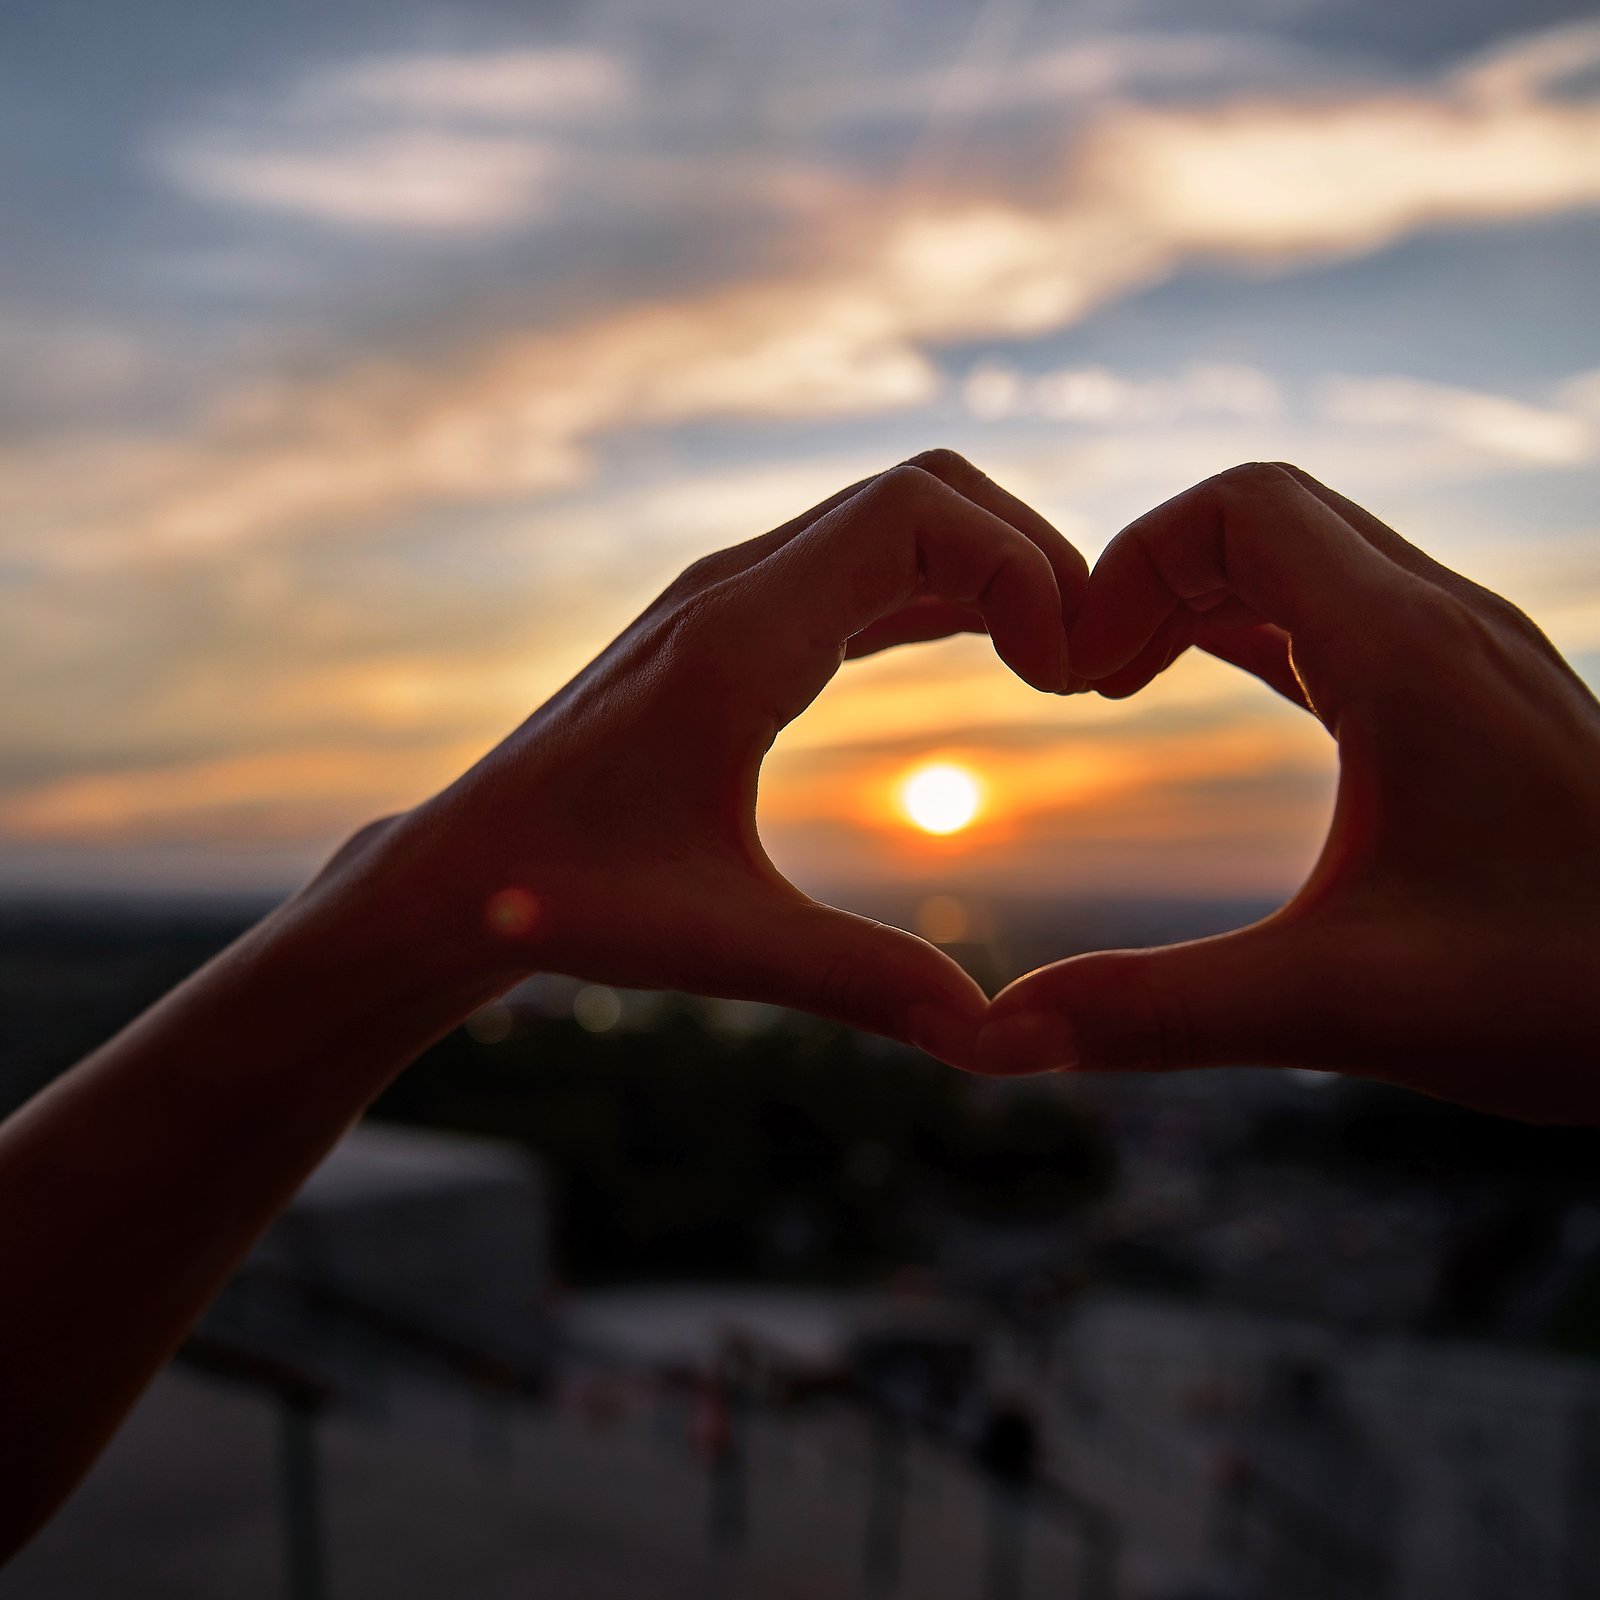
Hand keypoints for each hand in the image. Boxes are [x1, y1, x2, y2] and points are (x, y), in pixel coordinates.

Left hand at [343, 451, 1086, 1068]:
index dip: (1020, 564)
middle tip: (1087, 670)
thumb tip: (997, 1040)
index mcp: (736, 640)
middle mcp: (734, 589)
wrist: (461, 870)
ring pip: (895, 520)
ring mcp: (731, 598)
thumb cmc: (566, 902)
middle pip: (923, 493)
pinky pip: (864, 569)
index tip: (1065, 677)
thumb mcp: (720, 946)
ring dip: (990, 570)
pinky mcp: (732, 627)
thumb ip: (861, 983)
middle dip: (1027, 557)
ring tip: (1062, 668)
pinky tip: (996, 656)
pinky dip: (944, 592)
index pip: (913, 511)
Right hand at [979, 463, 1599, 1122]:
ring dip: (1200, 598)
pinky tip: (1210, 698)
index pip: (1238, 507)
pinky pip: (1341, 616)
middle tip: (1085, 682)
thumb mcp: (1350, 1005)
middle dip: (1151, 573)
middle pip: (1265, 513)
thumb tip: (1000, 1040)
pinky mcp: (1477, 701)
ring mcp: (1468, 657)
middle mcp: (1443, 625)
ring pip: (1307, 556)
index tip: (1074, 678)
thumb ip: (1163, 1012)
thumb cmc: (1580, 994)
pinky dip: (1254, 630)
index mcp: (1407, 654)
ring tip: (1120, 687)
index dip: (1128, 566)